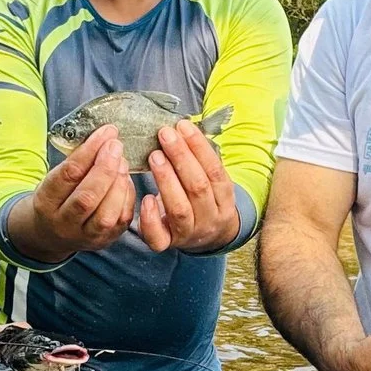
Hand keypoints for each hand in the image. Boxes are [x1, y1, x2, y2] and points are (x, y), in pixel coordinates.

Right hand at [6, 126, 132, 261]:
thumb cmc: (56, 197)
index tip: (105, 133)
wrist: (51, 233)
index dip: (89, 152)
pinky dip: (127, 195)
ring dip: (118, 183)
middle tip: (116, 146)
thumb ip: (75, 162)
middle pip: (87, 198)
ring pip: (106, 214)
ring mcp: (86, 236)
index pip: (68, 175)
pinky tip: (125, 178)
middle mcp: (64, 223)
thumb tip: (104, 137)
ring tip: (122, 161)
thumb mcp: (53, 178)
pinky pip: (121, 219)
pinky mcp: (106, 240)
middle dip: (105, 168)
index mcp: (46, 203)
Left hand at [138, 121, 241, 253]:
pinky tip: (145, 199)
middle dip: (180, 158)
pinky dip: (152, 218)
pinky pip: (160, 238)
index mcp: (225, 200)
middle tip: (164, 135)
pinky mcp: (168, 244)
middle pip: (197, 188)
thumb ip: (201, 160)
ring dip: (166, 180)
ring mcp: (189, 234)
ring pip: (179, 209)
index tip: (183, 126)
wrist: (206, 238)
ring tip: (154, 156)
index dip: (199, 147)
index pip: (215, 172)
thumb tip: (183, 125)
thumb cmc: (203, 200)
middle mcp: (210, 218)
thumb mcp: (211, 181)